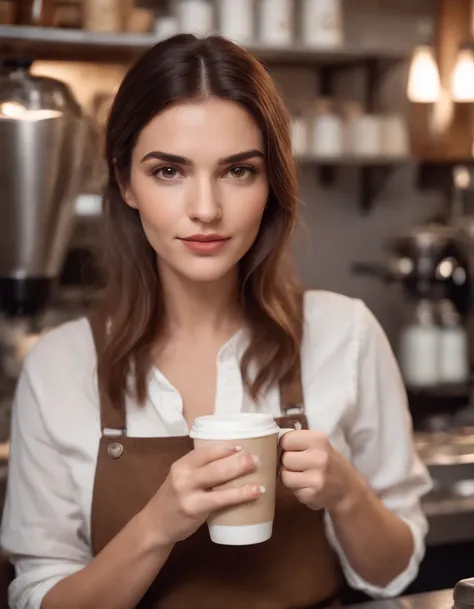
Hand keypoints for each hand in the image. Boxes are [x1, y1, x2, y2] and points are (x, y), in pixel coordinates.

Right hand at [145, 444, 261, 546]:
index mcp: (182, 464)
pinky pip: (220, 499)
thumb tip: (233, 461)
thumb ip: (200, 471)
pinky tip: (254, 492)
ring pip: (217, 477)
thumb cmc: (174, 501)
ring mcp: (187, 492)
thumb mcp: (182, 479)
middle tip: (256, 456)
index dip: (224, 447)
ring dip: (240, 471)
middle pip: (213, 462)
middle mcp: (183, 475)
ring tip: (258, 469)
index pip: (204, 450)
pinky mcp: (194, 509)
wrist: (155, 526)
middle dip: (237, 458)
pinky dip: (240, 494)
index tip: (242, 444)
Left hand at [280, 430, 366, 514]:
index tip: (292, 450)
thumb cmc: (328, 462)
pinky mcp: (311, 495)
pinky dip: (295, 488)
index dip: (285, 446)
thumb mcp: (318, 444)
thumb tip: (270, 442)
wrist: (347, 488)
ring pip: (284, 475)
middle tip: (298, 465)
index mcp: (319, 439)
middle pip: (284, 458)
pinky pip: (291, 489)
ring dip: (288, 476)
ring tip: (301, 476)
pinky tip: (307, 486)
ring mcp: (316, 478)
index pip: (285, 439)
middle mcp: (319, 457)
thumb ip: (297, 441)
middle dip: (287, 462)